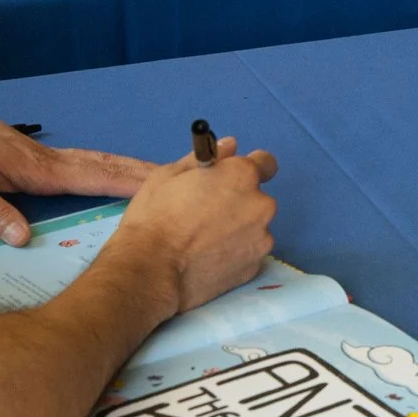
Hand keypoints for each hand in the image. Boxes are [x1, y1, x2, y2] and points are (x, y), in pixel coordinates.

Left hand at [0, 79, 157, 244]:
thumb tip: (26, 240)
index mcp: (37, 168)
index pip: (94, 177)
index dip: (131, 183)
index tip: (168, 186)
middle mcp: (46, 160)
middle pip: (105, 165)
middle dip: (143, 172)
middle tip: (187, 175)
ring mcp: (38, 156)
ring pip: (94, 162)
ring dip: (127, 168)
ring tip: (160, 175)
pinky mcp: (27, 157)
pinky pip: (78, 164)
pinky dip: (103, 168)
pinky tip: (105, 175)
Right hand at [106, 137, 281, 319]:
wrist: (151, 271)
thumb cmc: (155, 216)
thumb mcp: (169, 175)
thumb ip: (206, 158)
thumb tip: (230, 146)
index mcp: (242, 176)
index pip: (265, 163)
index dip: (246, 169)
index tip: (231, 178)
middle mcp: (261, 205)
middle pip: (256, 198)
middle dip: (238, 202)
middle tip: (206, 214)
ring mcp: (261, 239)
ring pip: (253, 227)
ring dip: (237, 229)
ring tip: (204, 241)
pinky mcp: (254, 267)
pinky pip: (248, 252)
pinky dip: (234, 253)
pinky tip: (208, 258)